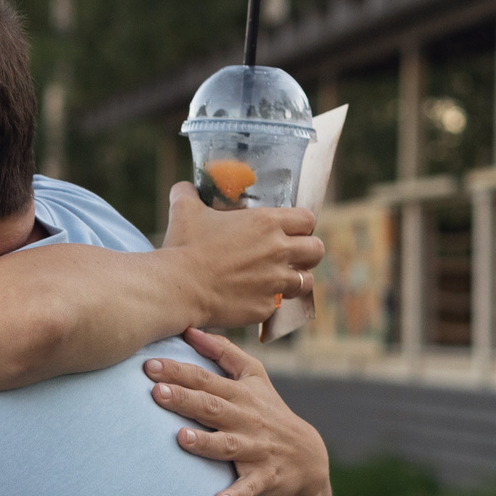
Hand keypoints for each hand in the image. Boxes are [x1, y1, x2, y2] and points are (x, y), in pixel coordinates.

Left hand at [147, 328, 329, 495]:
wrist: (308, 456)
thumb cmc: (269, 411)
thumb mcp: (253, 377)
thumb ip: (223, 352)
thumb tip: (190, 330)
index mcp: (239, 396)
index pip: (205, 380)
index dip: (178, 372)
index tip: (149, 365)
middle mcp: (246, 420)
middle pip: (211, 408)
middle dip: (184, 400)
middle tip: (156, 392)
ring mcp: (256, 449)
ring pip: (228, 446)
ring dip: (205, 443)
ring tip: (181, 438)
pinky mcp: (264, 477)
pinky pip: (250, 487)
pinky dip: (236, 495)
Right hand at [160, 183, 323, 329]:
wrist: (178, 288)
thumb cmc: (183, 246)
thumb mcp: (185, 210)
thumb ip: (188, 193)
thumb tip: (183, 187)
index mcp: (267, 223)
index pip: (308, 219)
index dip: (301, 225)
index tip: (290, 230)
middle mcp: (278, 251)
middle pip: (317, 250)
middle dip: (308, 252)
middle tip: (291, 255)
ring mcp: (275, 282)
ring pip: (307, 281)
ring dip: (295, 279)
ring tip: (278, 279)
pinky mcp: (265, 307)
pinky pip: (278, 305)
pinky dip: (268, 301)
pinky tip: (252, 298)